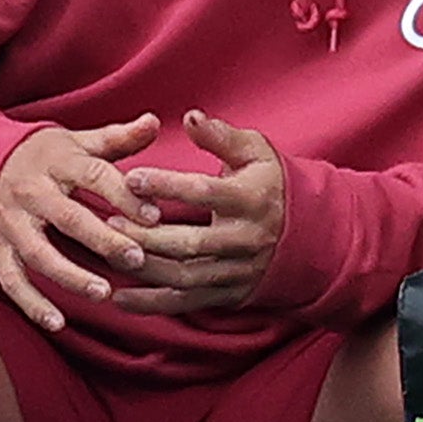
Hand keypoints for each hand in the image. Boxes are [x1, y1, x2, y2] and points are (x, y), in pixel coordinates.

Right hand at [0, 115, 158, 333]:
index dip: (124, 195)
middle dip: (103, 240)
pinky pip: (12, 280)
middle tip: (137, 259)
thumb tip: (155, 121)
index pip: (94, 176)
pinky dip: (32, 304)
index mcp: (58, 162)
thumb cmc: (42, 156)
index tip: (155, 216)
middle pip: (69, 218)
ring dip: (70, 275)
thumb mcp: (75, 142)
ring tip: (103, 292)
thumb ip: (116, 139)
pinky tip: (57, 323)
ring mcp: (11, 223)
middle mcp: (32, 193)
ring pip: (39, 254)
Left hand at [107, 109, 288, 315]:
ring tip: (109, 252)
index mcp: (252, 199)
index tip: (131, 177)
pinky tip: (119, 298)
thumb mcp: (256, 153)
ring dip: (143, 267)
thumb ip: (222, 137)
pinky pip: (187, 302)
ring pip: (184, 275)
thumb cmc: (272, 184)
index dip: (166, 185)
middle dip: (146, 233)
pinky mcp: (229, 293)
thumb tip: (190, 117)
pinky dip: (151, 304)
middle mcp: (246, 239)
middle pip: (190, 242)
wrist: (314, 234)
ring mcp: (238, 270)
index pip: (204, 192)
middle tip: (109, 218)